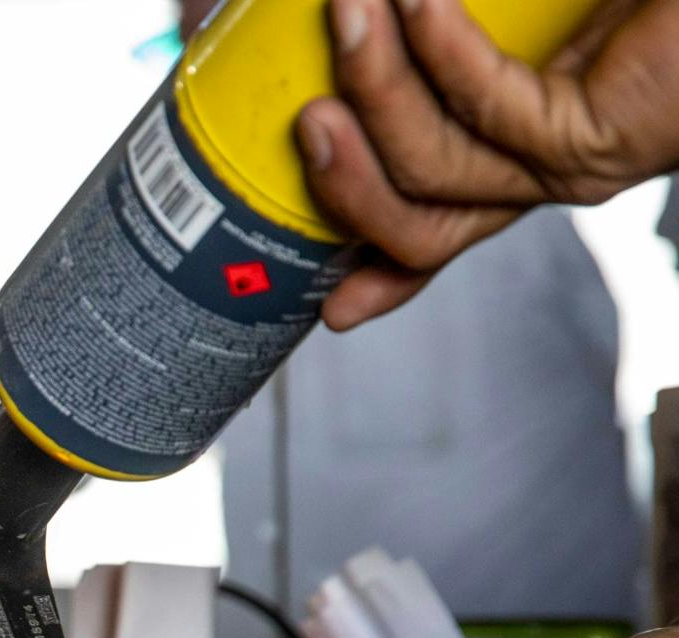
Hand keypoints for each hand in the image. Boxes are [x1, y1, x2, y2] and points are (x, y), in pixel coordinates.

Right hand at [299, 0, 678, 329]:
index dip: (378, 271)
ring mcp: (573, 161)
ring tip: (348, 10)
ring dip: (376, 93)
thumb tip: (362, 11)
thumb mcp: (517, 22)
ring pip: (438, 173)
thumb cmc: (632, 0)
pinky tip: (415, 0)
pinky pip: (493, 112)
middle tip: (303, 118)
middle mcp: (546, 173)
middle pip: (418, 226)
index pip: (432, 226)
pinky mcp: (599, 136)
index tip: (331, 308)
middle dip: (345, 183)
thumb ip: (443, 35)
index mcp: (528, 151)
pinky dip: (441, 54)